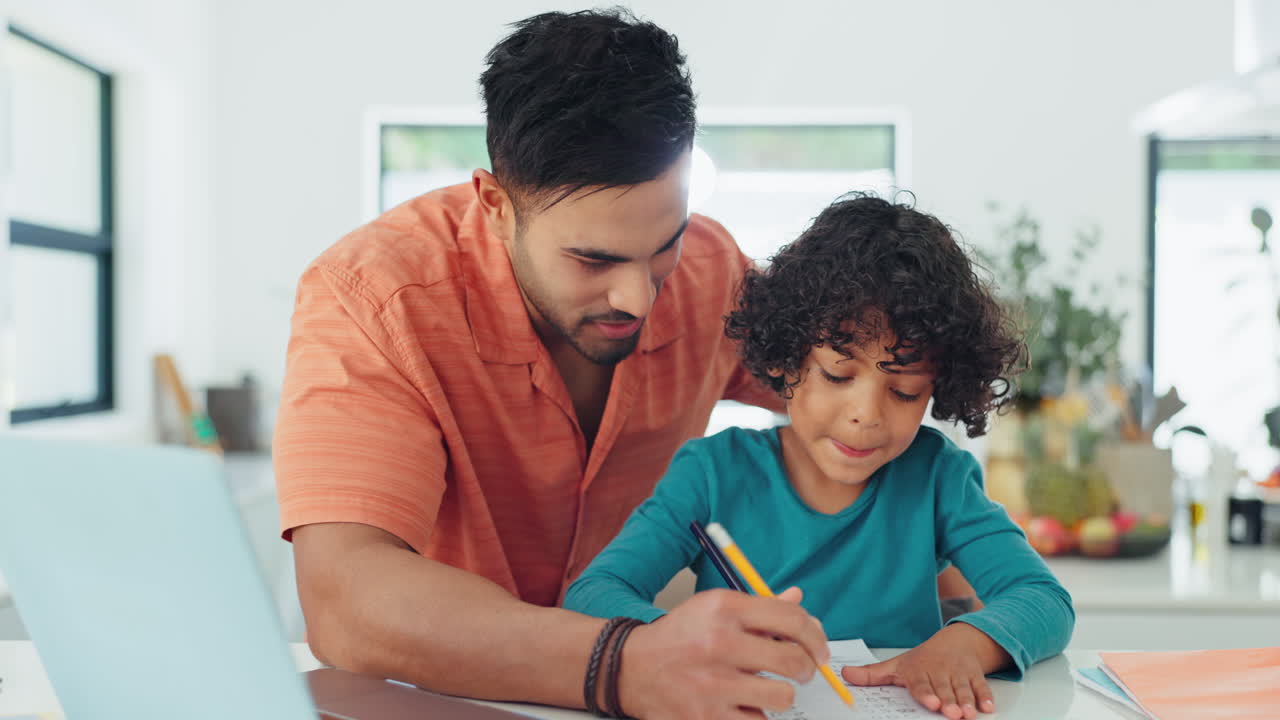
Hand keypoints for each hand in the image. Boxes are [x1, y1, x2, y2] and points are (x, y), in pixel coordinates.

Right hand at [618, 587, 828, 718]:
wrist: (630, 668)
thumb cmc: (679, 638)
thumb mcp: (714, 609)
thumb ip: (759, 607)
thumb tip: (799, 601)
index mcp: (723, 608)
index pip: (791, 618)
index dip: (815, 636)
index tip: (819, 650)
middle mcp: (718, 642)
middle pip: (793, 660)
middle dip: (806, 669)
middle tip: (801, 671)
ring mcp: (713, 683)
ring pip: (782, 697)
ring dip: (780, 695)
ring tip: (766, 689)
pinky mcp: (706, 717)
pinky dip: (756, 716)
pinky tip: (742, 705)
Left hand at [840, 623, 1009, 718]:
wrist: (955, 641)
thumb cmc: (923, 659)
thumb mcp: (897, 665)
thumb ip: (873, 675)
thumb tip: (845, 675)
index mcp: (919, 670)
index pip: (921, 684)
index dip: (926, 693)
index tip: (930, 702)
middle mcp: (940, 672)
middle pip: (944, 689)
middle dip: (949, 701)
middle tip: (952, 713)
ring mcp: (959, 674)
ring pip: (963, 689)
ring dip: (967, 701)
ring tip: (969, 714)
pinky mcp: (975, 676)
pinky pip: (982, 686)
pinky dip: (986, 696)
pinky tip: (988, 707)